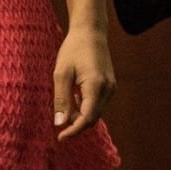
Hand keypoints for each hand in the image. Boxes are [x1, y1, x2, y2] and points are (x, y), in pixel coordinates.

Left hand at [52, 25, 115, 139]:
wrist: (91, 31)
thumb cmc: (73, 49)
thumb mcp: (61, 73)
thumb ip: (61, 99)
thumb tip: (59, 124)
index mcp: (96, 86)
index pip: (87, 118)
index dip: (73, 131)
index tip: (60, 138)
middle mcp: (108, 89)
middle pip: (92, 118)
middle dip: (76, 124)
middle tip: (59, 122)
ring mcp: (111, 87)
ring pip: (96, 112)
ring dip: (80, 115)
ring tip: (67, 102)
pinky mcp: (110, 85)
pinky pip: (98, 104)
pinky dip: (86, 107)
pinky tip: (75, 96)